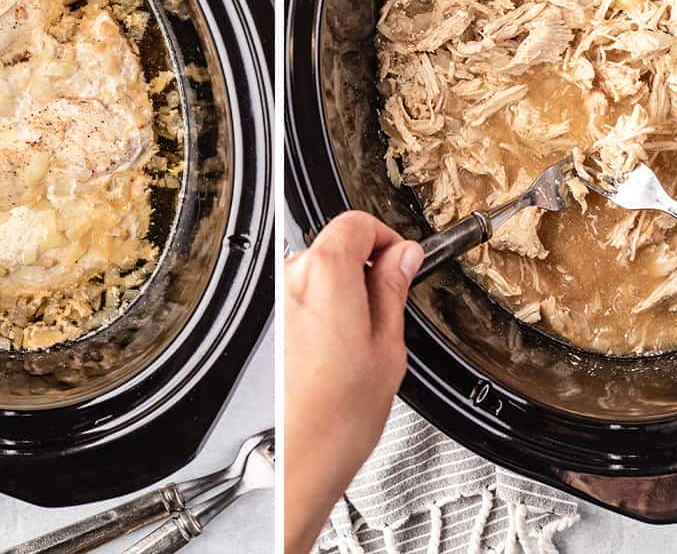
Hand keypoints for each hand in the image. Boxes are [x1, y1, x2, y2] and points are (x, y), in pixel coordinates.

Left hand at [283, 211, 423, 553]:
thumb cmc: (341, 412)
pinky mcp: (271, 323)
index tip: (403, 260)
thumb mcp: (388, 342)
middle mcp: (294, 278)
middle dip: (367, 264)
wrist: (301, 454)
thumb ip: (394, 288)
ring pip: (319, 271)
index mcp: (327, 272)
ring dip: (345, 287)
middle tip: (393, 299)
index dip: (386, 237)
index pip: (357, 222)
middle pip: (335, 244)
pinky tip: (342, 346)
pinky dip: (325, 307)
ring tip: (368, 334)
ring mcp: (278, 300)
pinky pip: (303, 297)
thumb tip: (404, 257)